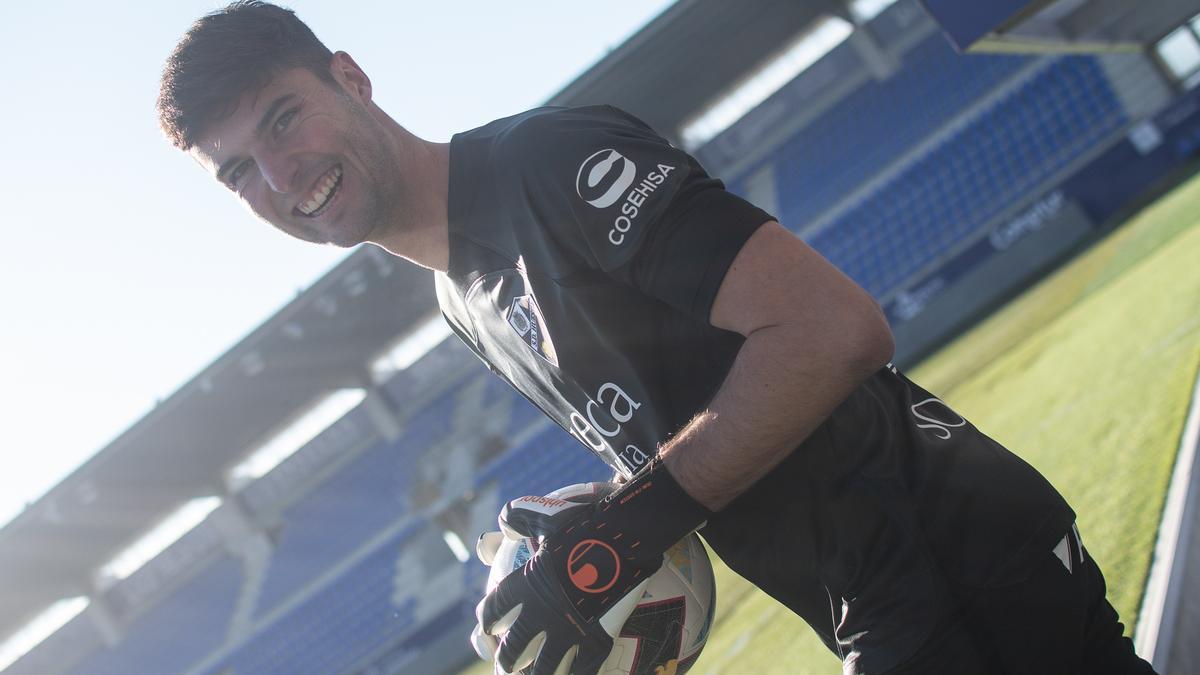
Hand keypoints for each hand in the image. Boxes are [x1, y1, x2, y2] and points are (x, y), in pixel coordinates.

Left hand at [472, 461, 709, 674]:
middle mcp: (541, 613)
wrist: (627, 536)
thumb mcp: (547, 514)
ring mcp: (569, 630)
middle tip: (507, 667)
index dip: (487, 621)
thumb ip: (519, 517)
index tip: (487, 628)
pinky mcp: (596, 641)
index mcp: (526, 585)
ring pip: (544, 669)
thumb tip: (503, 526)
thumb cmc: (587, 521)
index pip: (496, 609)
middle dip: (506, 661)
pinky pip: (582, 670)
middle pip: (514, 648)